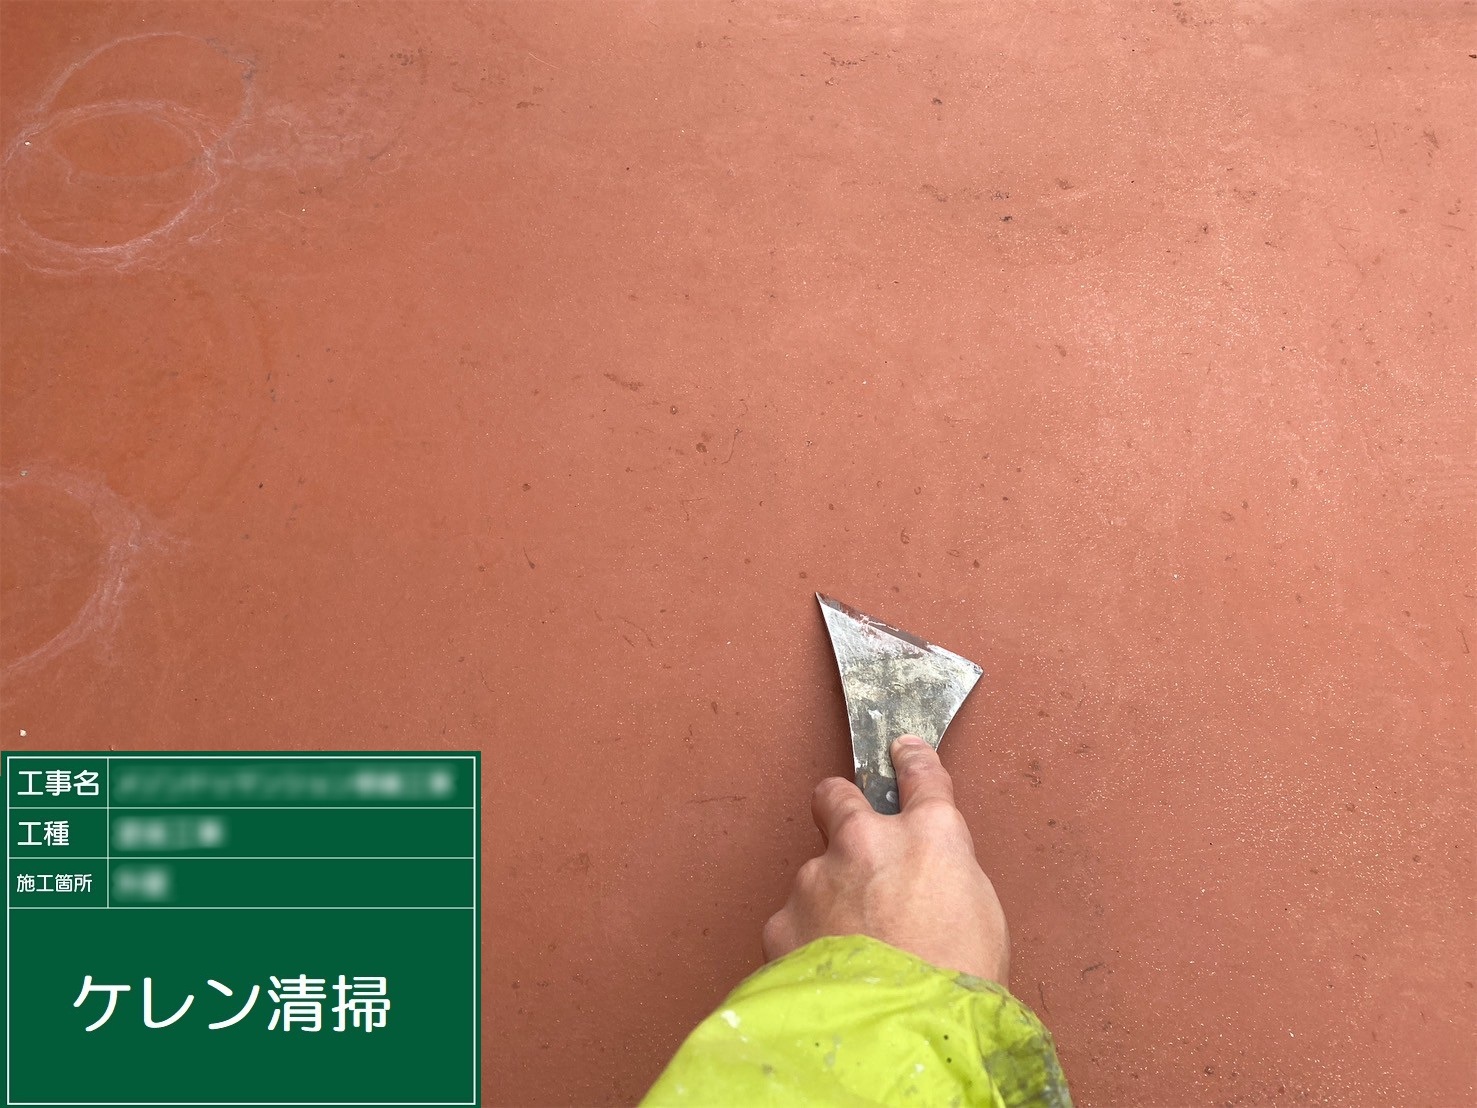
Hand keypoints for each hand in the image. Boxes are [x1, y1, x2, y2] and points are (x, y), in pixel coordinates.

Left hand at [762, 735, 1009, 984]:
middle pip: (837, 797)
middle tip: (850, 834)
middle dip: (838, 807)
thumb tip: (928, 877)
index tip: (902, 752)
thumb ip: (946, 876)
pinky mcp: (784, 920)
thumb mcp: (982, 915)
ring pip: (814, 873)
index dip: (912, 762)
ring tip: (853, 950)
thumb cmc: (958, 984)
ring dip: (827, 897)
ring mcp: (818, 878)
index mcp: (931, 836)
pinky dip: (806, 940)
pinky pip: (793, 920)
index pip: (922, 777)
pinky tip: (828, 972)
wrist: (903, 1033)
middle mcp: (867, 841)